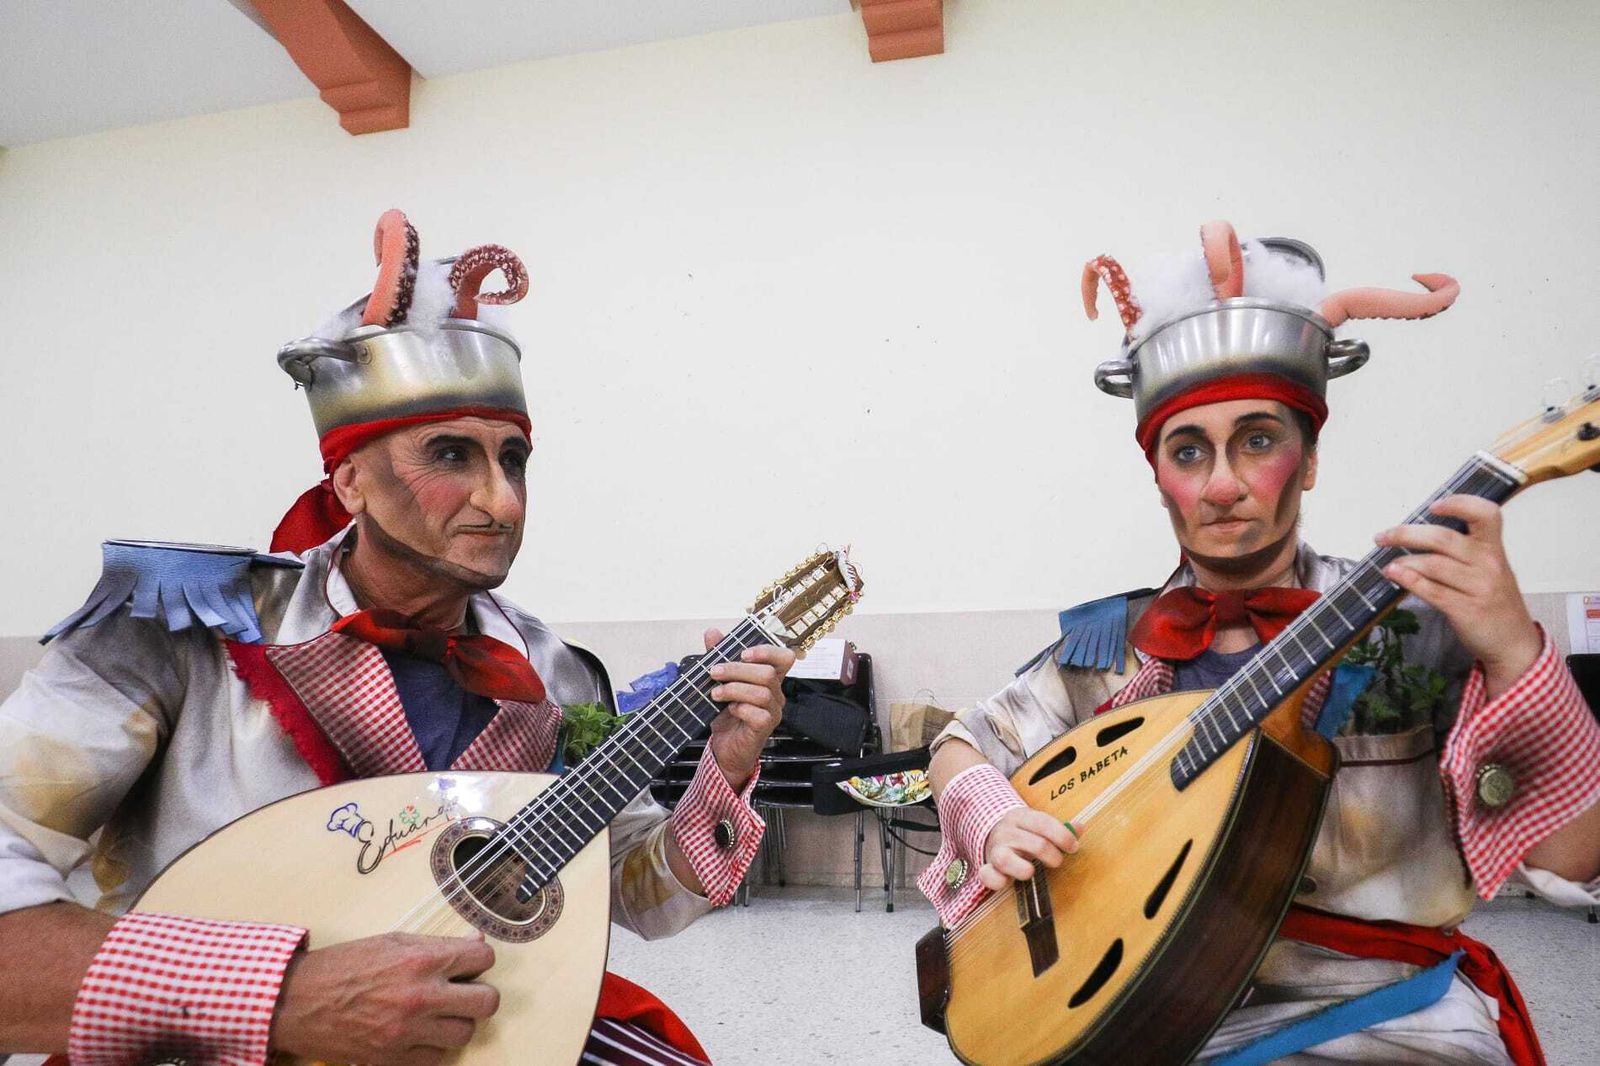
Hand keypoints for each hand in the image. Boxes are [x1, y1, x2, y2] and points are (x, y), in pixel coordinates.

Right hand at [271, 932, 498, 1065]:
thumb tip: (476, 944)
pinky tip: (417, 1033)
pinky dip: (432, 1047)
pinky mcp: (394, 1059)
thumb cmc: (344, 965)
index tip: (467, 965)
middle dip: (478, 994)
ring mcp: (409, 1032)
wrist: (299, 1001)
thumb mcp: (393, 941)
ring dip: (455, 1022)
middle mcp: (422, 996)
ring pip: (465, 1033)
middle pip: (487, 1002)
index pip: (483, 959)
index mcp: (422, 960)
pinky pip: (437, 1058)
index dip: (478, 961)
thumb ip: (438, 945)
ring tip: (436, 1014)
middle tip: (460, 992)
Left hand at [703, 627, 794, 790]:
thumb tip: (712, 632)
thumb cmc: (727, 715)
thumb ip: (719, 656)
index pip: (784, 657)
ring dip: (734, 689)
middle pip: (767, 673)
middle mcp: (776, 693)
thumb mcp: (720, 682)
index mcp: (769, 678)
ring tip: (715, 693)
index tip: (742, 652)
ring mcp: (773, 711)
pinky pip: (758, 714)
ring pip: (762, 692)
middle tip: (714, 672)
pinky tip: (729, 710)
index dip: (767, 650)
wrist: (724, 748)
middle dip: (737, 669)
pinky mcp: (765, 728)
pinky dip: (740, 708)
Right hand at [979, 807, 1078, 891]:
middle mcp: (1006, 832)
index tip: (1073, 847)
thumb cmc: (1022, 834)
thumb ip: (1059, 828)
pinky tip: (1008, 881)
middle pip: (1034, 844)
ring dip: (1024, 869)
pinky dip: (997, 881)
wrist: (992, 836)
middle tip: (1057, 861)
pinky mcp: (987, 868)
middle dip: (1052, 855)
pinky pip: (987, 875)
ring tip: (1032, 871)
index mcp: (1020, 817)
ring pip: (1005, 859)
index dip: (1062, 836)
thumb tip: (1079, 828)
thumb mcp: (1037, 824)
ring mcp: (995, 850)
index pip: (1043, 822)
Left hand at [1376, 494, 1541, 696]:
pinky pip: (1432, 590)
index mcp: (1494, 549)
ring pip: (1433, 564)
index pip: (1486, 514)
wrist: (1514, 643)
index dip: (1460, 503)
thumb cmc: (1494, 601)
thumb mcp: (1489, 569)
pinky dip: (1409, 580)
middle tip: (1382, 537)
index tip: (1433, 506)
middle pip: (1443, 538)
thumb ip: (1463, 551)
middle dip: (1405, 534)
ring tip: (1388, 565)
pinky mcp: (1467, 610)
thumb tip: (1417, 535)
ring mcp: (1479, 587)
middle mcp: (1489, 564)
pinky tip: (1395, 574)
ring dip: (1404, 561)